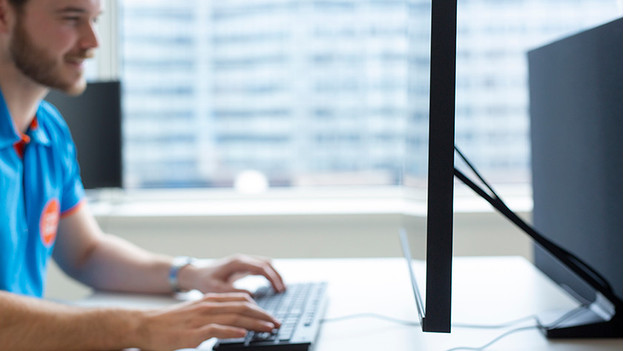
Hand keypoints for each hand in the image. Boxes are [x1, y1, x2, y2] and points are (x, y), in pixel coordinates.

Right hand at [135, 292, 280, 350]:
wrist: (144, 325)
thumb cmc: (169, 323)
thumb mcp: (195, 314)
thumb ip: (213, 315)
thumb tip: (233, 322)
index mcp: (209, 300)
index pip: (241, 300)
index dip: (259, 308)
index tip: (271, 316)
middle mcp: (208, 305)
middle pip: (243, 307)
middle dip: (263, 315)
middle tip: (277, 323)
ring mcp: (201, 318)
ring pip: (235, 317)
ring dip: (255, 323)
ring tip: (269, 328)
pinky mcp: (194, 332)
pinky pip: (217, 330)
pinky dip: (232, 332)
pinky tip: (244, 335)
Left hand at [179, 254, 285, 293]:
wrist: (195, 274)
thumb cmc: (204, 282)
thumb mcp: (217, 290)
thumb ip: (234, 292)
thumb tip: (251, 295)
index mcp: (237, 263)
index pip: (261, 267)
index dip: (272, 278)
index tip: (279, 289)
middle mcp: (242, 259)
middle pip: (267, 263)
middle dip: (277, 276)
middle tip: (283, 290)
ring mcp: (243, 261)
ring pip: (265, 263)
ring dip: (274, 274)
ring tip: (280, 288)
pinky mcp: (243, 266)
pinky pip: (261, 267)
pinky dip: (268, 274)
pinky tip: (271, 285)